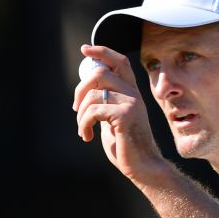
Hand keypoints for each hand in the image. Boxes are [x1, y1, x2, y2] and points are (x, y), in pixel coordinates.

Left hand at [72, 44, 165, 184]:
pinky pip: (93, 111)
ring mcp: (131, 103)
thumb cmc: (127, 146)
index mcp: (132, 92)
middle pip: (99, 73)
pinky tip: (87, 137)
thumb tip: (85, 90)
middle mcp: (133, 94)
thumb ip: (105, 103)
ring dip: (80, 115)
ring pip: (93, 94)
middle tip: (75, 108)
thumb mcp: (114, 119)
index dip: (102, 52)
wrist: (143, 167)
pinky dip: (84, 125)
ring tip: (83, 130)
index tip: (85, 50)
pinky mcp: (125, 116)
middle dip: (80, 89)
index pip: (119, 62)